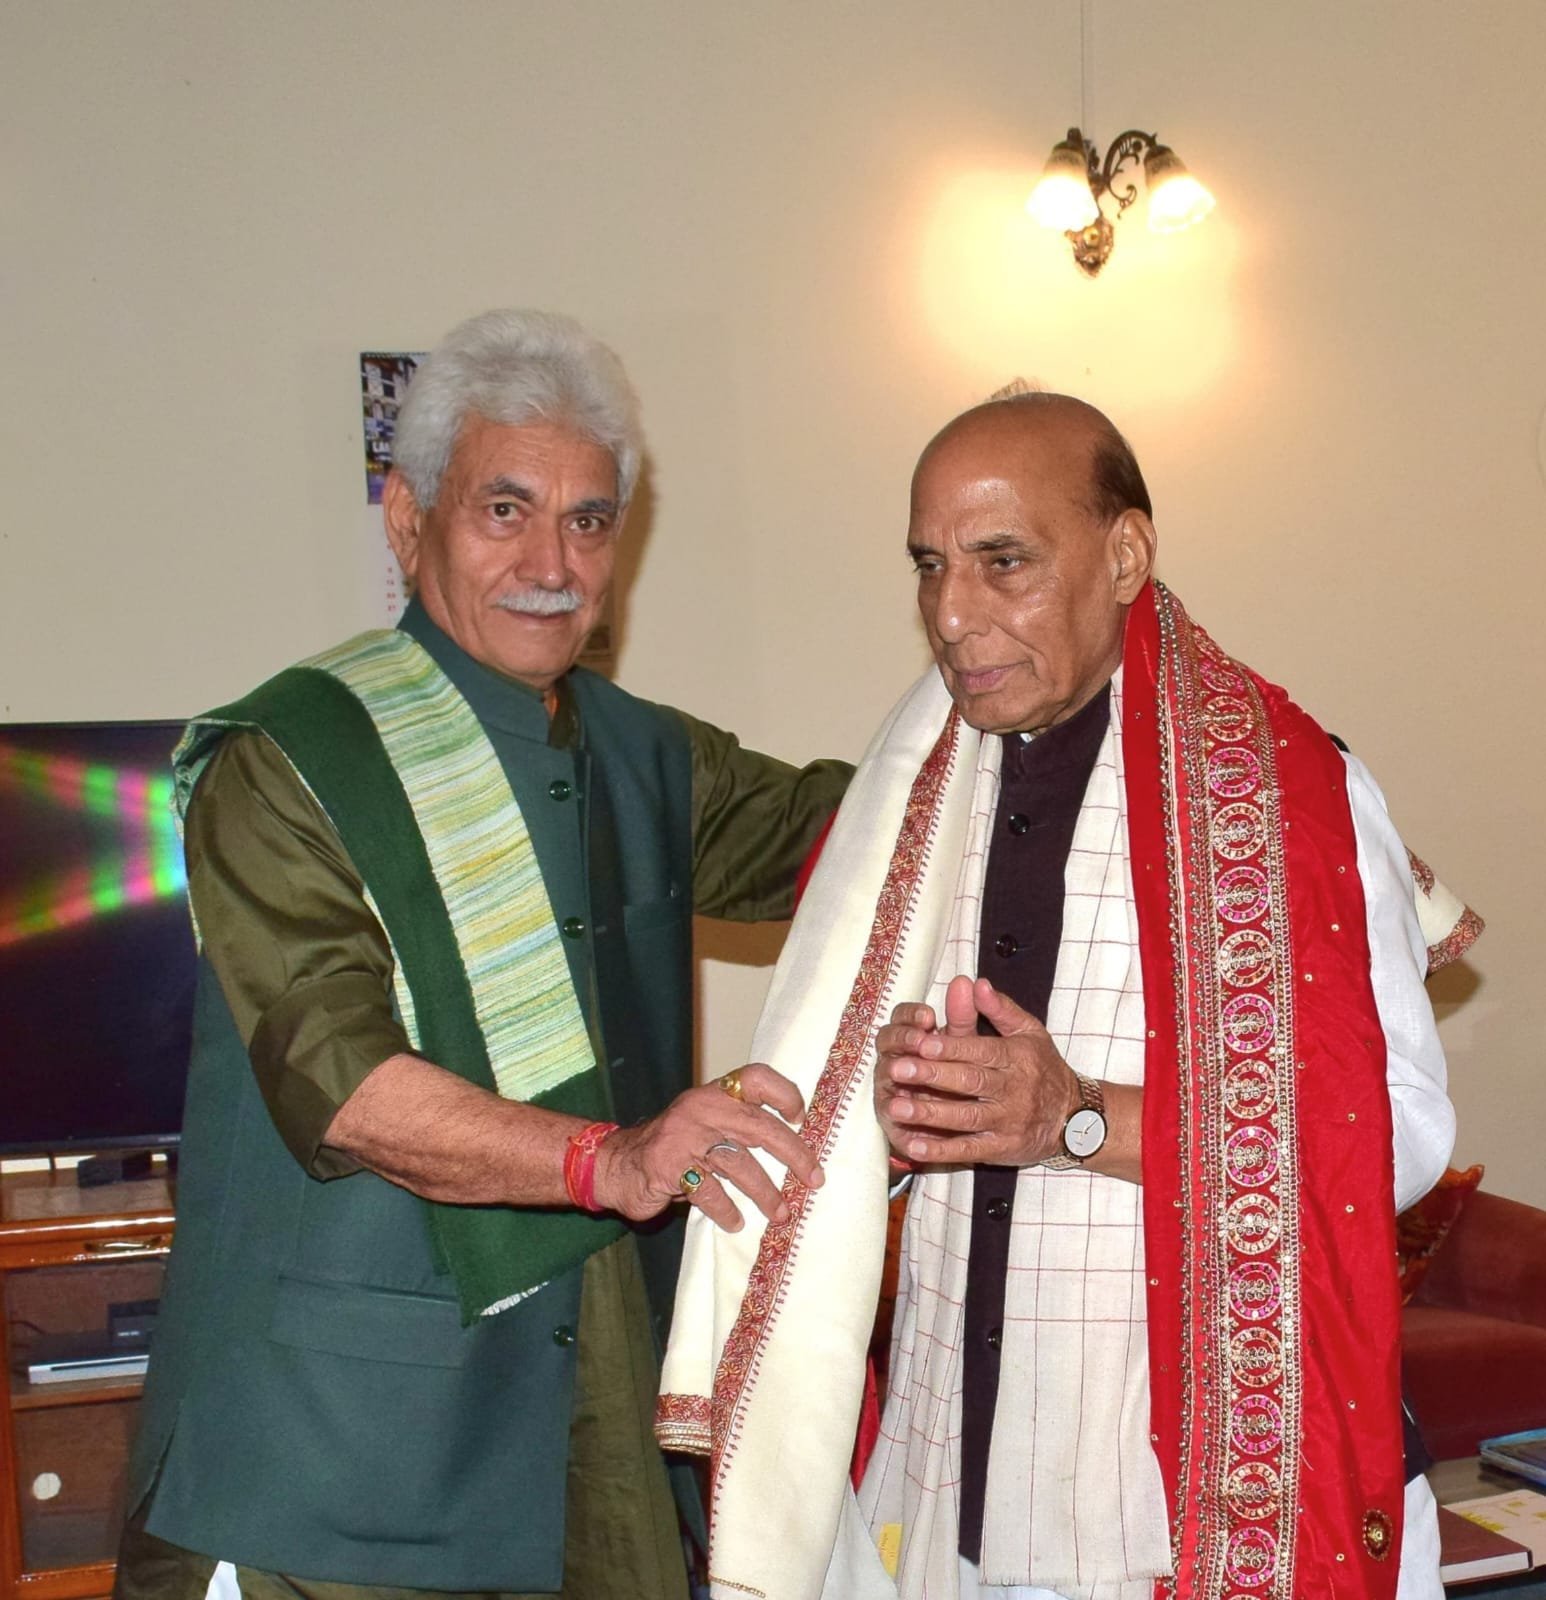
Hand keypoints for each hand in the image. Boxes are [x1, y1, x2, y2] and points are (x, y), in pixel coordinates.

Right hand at [593, 1063, 823, 1230]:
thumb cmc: (673, 1145)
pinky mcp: (670, 1168)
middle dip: (793, 1154)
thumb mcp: (703, 1122)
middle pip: (759, 1127)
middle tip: (814, 1178)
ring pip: (739, 1165)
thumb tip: (795, 1147)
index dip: (784, 1093)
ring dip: (766, 1193)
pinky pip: (710, 1192)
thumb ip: (737, 1124)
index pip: (756, 1078)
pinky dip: (727, 1211)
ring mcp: (684, 1138)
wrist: (616, 1163)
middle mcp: (701, 1109)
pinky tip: (735, 1222)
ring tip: (782, 1212)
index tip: (801, 1118)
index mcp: (714, 1094)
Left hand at [873, 975, 1078, 1167]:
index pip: (980, 1051)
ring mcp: (1007, 1122)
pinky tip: (913, 1146)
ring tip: (895, 1106)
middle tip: (897, 1069)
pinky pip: (968, 1151)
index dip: (950, 1047)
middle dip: (932, 1076)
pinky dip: (941, 1150)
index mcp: (1016, 1057)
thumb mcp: (1030, 1032)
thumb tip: (975, 983)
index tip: (920, 1043)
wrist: (1076, 1118)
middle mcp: (1013, 1090)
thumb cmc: (1043, 1068)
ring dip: (929, 1113)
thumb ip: (1001, 1008)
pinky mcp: (1001, 1149)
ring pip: (965, 1118)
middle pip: (969, 1082)